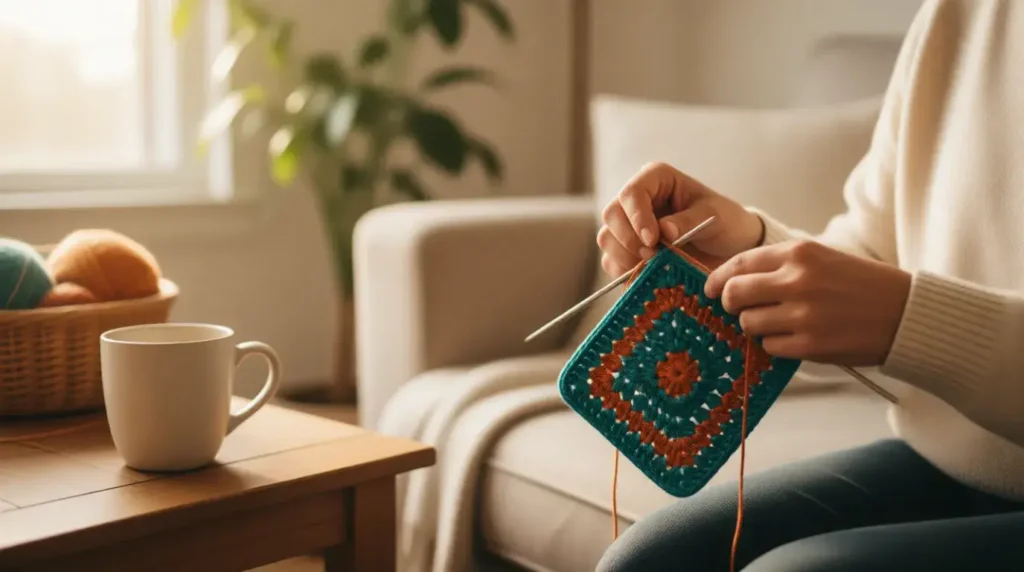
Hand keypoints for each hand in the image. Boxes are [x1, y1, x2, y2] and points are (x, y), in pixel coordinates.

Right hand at [597, 162, 764, 276]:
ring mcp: (628, 225)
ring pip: (607, 239)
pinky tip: (646, 275)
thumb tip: (664, 231)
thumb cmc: (725, 221)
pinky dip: (625, 272)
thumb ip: (689, 221)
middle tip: (653, 257)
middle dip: (629, 240)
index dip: (637, 217)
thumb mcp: (714, 216)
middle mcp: (636, 200)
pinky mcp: (627, 250)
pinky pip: (611, 262)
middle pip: (612, 215)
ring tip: (652, 266)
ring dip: (625, 257)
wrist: (731, 248)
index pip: (631, 193)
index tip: (654, 240)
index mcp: (655, 179)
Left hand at [704, 239, 911, 365]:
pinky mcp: (810, 345)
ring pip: (749, 323)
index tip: (710, 288)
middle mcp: (798, 281)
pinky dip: (776, 344)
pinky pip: (770, 346)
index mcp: (800, 253)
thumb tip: (732, 279)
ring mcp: (803, 315)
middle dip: (728, 303)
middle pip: (733, 294)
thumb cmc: (861, 284)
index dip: (717, 278)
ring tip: (779, 322)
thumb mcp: (821, 259)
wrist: (906, 313)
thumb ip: (779, 266)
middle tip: (736, 308)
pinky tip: (796, 337)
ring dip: (755, 325)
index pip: (739, 263)